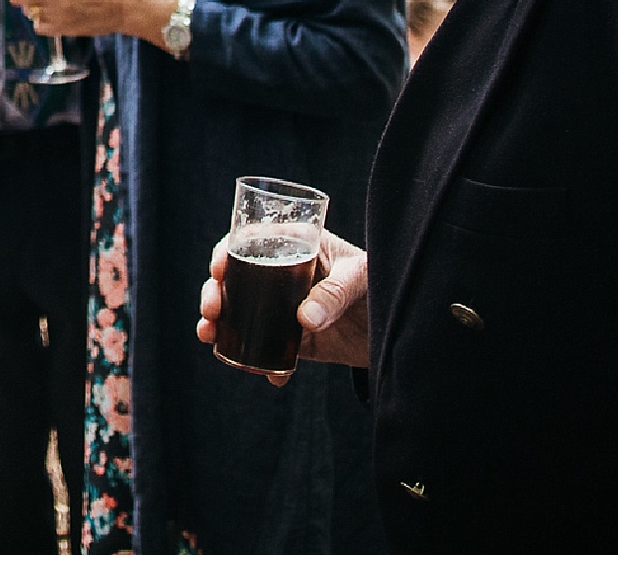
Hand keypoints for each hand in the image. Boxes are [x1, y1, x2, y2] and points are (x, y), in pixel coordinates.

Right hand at [196, 230, 370, 385]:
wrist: (407, 326)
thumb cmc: (384, 281)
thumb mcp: (363, 277)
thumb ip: (336, 293)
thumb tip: (304, 319)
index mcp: (296, 245)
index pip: (251, 241)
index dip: (226, 252)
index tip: (218, 269)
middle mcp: (283, 275)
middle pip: (235, 279)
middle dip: (213, 293)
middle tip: (210, 311)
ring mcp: (286, 309)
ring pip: (242, 315)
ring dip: (221, 327)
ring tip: (211, 339)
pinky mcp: (297, 340)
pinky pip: (270, 350)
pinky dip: (263, 364)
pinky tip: (270, 375)